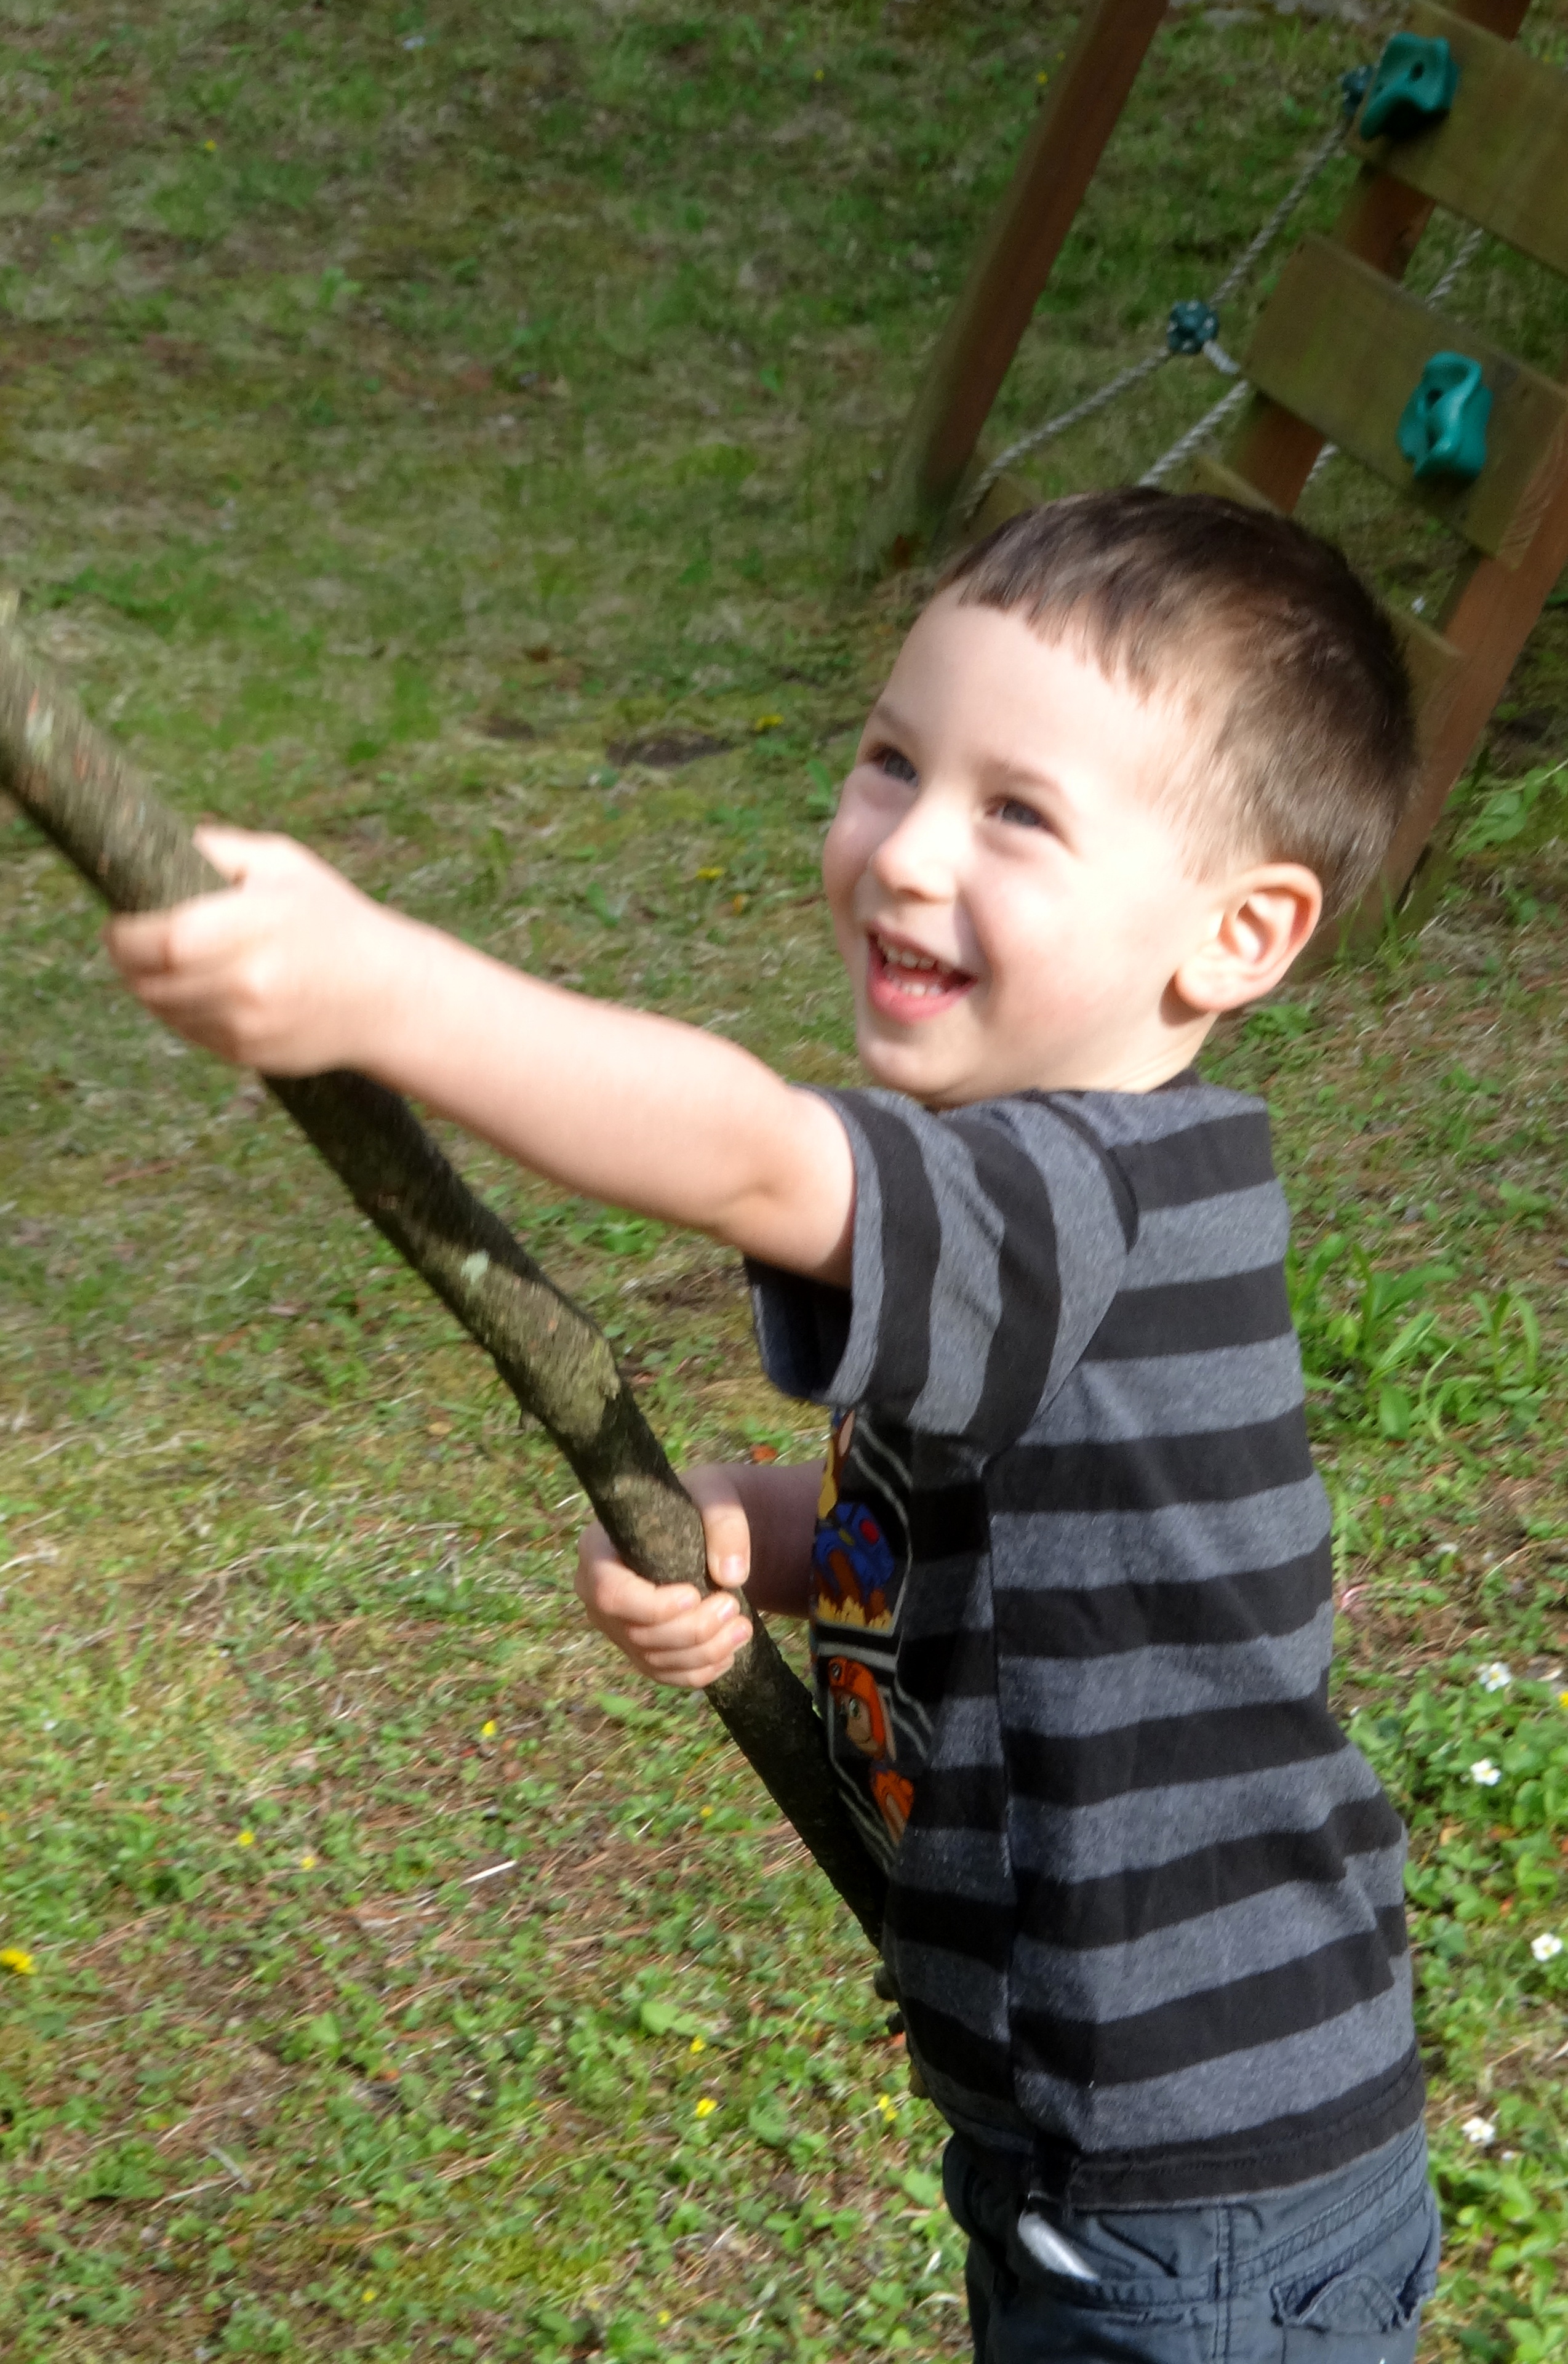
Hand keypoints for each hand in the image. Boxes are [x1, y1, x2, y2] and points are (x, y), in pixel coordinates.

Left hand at [105, 825, 416, 1073]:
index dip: (124, 933)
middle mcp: (248, 984)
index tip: (120, 918)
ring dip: (150, 985)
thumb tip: (157, 841)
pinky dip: (182, 1010)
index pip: (159, 940)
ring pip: (162, 1009)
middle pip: (148, 980)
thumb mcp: (285, 865)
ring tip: (169, 960)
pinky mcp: (247, 1055)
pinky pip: (187, 1031)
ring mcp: (246, 1026)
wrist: (390, 997)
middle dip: (127, 958)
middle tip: (130, 938)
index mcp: (255, 929)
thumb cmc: (333, 919)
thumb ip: (221, 848)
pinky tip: (205, 988)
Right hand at [574, 1465, 755, 1689]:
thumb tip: (731, 1575)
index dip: (649, 1604)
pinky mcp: (642, 1649)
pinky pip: (666, 1674)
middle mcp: (597, 1594)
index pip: (607, 1591)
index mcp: (598, 1550)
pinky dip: (700, 1671)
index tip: (693, 1595)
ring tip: (743, 1627)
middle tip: (732, 1606)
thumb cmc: (699, 1506)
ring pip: (654, 1659)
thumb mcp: (715, 1497)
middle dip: (690, 1629)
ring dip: (703, 1651)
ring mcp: (618, 1627)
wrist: (707, 1530)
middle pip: (637, 1632)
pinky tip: (730, 1652)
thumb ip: (725, 1524)